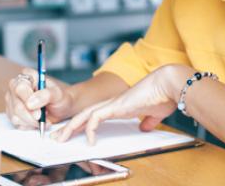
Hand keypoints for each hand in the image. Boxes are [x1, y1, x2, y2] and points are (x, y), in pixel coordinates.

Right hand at [5, 68, 73, 129]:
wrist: (61, 108)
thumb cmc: (59, 98)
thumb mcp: (57, 94)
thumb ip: (46, 95)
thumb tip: (30, 103)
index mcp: (27, 76)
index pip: (20, 88)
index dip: (28, 100)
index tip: (39, 112)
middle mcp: (16, 86)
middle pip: (17, 105)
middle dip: (31, 115)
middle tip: (42, 117)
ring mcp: (13, 100)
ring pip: (15, 116)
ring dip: (31, 121)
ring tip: (43, 119)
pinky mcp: (12, 112)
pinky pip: (16, 123)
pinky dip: (28, 125)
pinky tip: (37, 121)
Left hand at [51, 64, 192, 144]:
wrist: (167, 84)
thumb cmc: (163, 96)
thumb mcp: (154, 114)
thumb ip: (147, 120)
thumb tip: (145, 127)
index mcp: (118, 105)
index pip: (93, 115)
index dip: (82, 124)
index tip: (74, 133)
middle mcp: (111, 103)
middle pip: (82, 114)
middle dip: (68, 126)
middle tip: (57, 137)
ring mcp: (111, 104)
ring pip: (83, 115)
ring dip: (70, 127)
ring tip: (61, 139)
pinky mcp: (115, 106)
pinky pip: (95, 119)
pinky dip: (90, 130)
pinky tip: (90, 141)